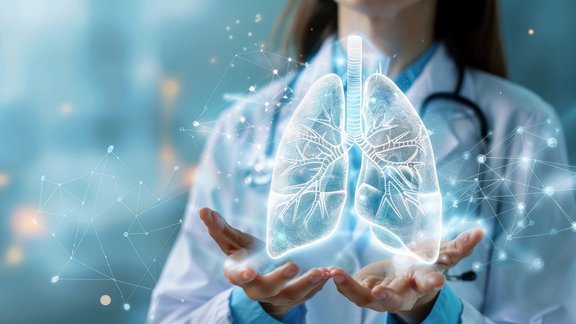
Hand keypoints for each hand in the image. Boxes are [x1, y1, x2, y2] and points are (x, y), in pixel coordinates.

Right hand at [199, 207, 329, 318]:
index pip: (236, 277)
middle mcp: (256, 289)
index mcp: (238, 274)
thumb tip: (202, 210)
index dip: (242, 275)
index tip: (250, 271)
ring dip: (307, 284)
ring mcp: (276, 296)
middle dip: (279, 278)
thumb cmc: (248, 255)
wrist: (264, 278)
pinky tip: (329, 274)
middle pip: (265, 288)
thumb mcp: (235, 242)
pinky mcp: (295, 298)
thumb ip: (220, 228)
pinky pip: (308, 295)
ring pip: (291, 295)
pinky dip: (319, 286)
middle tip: (293, 266)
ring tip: (321, 272)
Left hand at [330, 229, 483, 322]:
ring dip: (351, 289)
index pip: (428, 281)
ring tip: (337, 274)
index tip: (437, 281)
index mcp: (420, 280)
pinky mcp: (363, 289)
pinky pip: (350, 289)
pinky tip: (330, 272)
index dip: (432, 281)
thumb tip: (480, 232)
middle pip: (397, 298)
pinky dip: (340, 282)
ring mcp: (380, 293)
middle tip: (381, 294)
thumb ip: (458, 246)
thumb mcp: (439, 254)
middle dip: (390, 297)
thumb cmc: (422, 263)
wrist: (402, 274)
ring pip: (366, 298)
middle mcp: (401, 291)